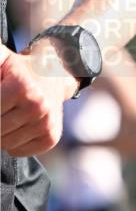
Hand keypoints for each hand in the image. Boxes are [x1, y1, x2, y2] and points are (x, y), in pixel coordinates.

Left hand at [0, 40, 78, 156]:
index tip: (0, 104)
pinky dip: (12, 144)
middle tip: (1, 110)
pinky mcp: (51, 137)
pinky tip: (16, 128)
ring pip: (5, 144)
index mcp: (21, 86)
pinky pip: (18, 151)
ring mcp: (46, 124)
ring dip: (1, 134)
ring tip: (6, 117)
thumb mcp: (1, 58)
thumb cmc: (19, 70)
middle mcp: (37, 106)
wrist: (54, 77)